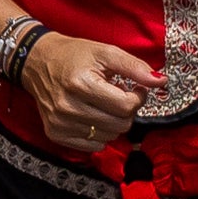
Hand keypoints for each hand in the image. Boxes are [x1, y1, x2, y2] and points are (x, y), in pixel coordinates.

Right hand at [20, 32, 162, 152]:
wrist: (36, 61)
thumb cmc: (73, 55)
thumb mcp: (105, 52)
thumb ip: (134, 67)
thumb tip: (161, 82)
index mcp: (80, 83)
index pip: (126, 106)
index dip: (137, 97)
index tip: (132, 87)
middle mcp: (67, 106)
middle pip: (120, 124)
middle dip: (126, 110)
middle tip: (117, 95)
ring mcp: (59, 123)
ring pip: (109, 137)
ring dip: (113, 122)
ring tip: (102, 104)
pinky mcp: (55, 134)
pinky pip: (93, 146)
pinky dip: (99, 133)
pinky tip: (91, 115)